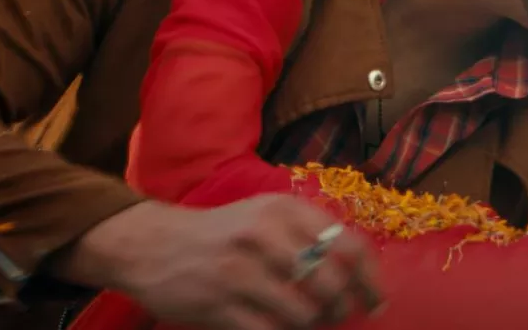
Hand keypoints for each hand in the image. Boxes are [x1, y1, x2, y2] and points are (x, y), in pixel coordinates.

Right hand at [61, 199, 380, 329]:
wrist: (152, 244)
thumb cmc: (222, 233)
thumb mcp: (265, 215)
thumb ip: (308, 235)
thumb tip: (356, 276)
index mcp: (284, 209)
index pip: (348, 246)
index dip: (369, 280)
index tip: (375, 302)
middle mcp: (264, 235)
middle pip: (331, 284)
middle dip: (341, 308)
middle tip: (336, 316)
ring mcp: (240, 271)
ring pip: (304, 313)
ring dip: (311, 324)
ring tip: (304, 320)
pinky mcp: (219, 304)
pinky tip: (278, 327)